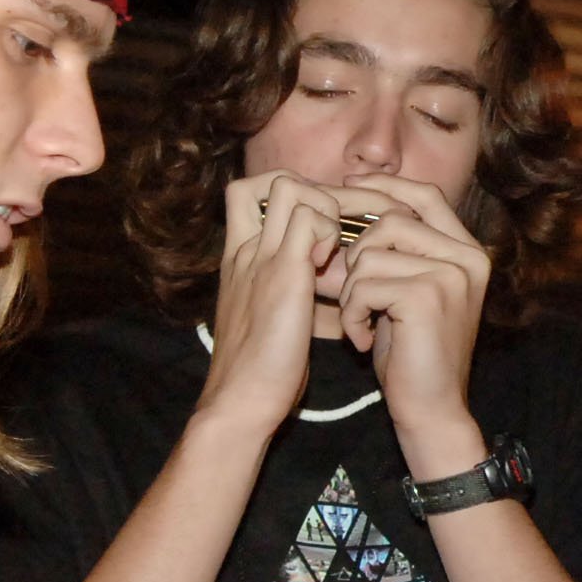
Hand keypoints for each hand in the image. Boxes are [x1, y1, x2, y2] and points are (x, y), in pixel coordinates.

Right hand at [200, 172, 345, 438]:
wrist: (241, 401)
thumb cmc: (263, 371)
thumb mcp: (280, 319)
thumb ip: (301, 294)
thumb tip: (338, 286)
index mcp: (240, 259)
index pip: (252, 195)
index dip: (295, 200)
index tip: (326, 230)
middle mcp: (245, 249)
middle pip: (269, 180)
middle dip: (316, 193)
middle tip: (341, 231)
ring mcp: (260, 256)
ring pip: (288, 186)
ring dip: (324, 207)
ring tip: (336, 249)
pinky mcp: (282, 272)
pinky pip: (309, 218)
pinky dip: (330, 232)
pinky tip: (335, 268)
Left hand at [336, 174, 491, 470]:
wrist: (431, 411)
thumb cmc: (412, 355)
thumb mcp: (406, 292)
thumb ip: (394, 252)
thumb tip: (345, 206)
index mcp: (468, 251)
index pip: (426, 195)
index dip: (386, 187)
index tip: (349, 187)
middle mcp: (468, 257)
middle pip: (390, 220)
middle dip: (356, 256)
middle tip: (352, 295)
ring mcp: (452, 275)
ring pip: (371, 253)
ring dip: (352, 290)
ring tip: (361, 322)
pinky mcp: (428, 296)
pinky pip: (365, 283)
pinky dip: (352, 313)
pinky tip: (361, 339)